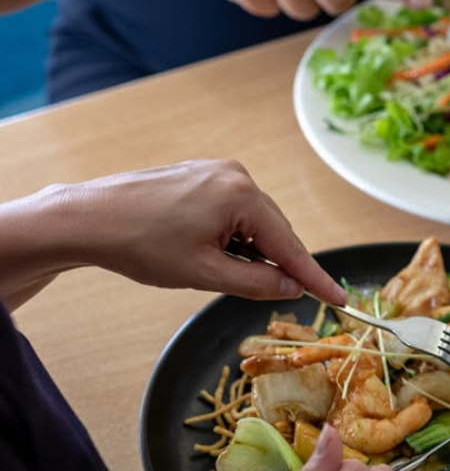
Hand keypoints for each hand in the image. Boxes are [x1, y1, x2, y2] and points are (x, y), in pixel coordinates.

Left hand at [1, 159, 346, 305]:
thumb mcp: (205, 273)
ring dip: (249, 251)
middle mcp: (236, 175)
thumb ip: (257, 282)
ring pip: (253, 222)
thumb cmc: (141, 245)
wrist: (88, 217)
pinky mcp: (201, 175)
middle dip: (275, 264)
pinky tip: (209, 250)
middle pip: (275, 231)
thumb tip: (292, 287)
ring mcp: (217, 172)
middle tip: (271, 294)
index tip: (340, 299)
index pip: (290, 246)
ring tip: (214, 268)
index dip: (316, 278)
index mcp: (242, 196)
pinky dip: (233, 236)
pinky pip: (234, 210)